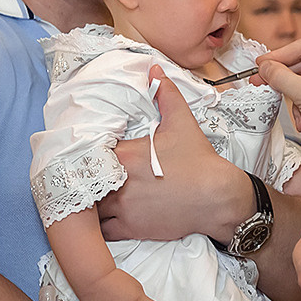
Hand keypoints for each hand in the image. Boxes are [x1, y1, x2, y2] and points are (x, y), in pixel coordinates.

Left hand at [97, 70, 255, 241]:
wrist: (218, 198)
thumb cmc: (199, 161)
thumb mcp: (182, 122)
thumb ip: (165, 94)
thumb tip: (154, 70)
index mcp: (125, 155)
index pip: (89, 152)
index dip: (84, 152)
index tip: (85, 152)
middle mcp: (119, 183)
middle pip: (85, 181)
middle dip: (83, 178)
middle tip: (83, 175)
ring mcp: (124, 208)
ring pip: (89, 209)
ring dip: (87, 203)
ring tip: (88, 196)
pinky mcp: (131, 228)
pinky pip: (102, 231)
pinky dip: (97, 227)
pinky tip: (100, 219)